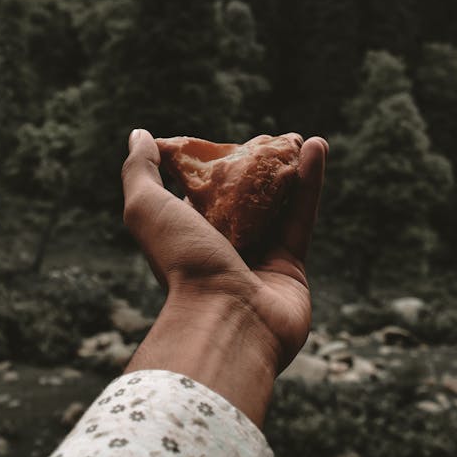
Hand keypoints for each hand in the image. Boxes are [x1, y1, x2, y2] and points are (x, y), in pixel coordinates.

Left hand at [121, 129, 327, 376]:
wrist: (226, 321)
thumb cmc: (182, 263)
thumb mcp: (147, 209)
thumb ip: (140, 171)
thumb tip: (139, 135)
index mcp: (185, 239)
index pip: (200, 196)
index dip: (214, 167)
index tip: (228, 142)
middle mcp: (220, 251)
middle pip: (244, 201)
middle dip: (260, 168)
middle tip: (275, 138)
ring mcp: (257, 261)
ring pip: (278, 207)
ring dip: (292, 170)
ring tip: (303, 137)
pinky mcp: (291, 268)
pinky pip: (301, 218)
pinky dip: (311, 183)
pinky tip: (317, 147)